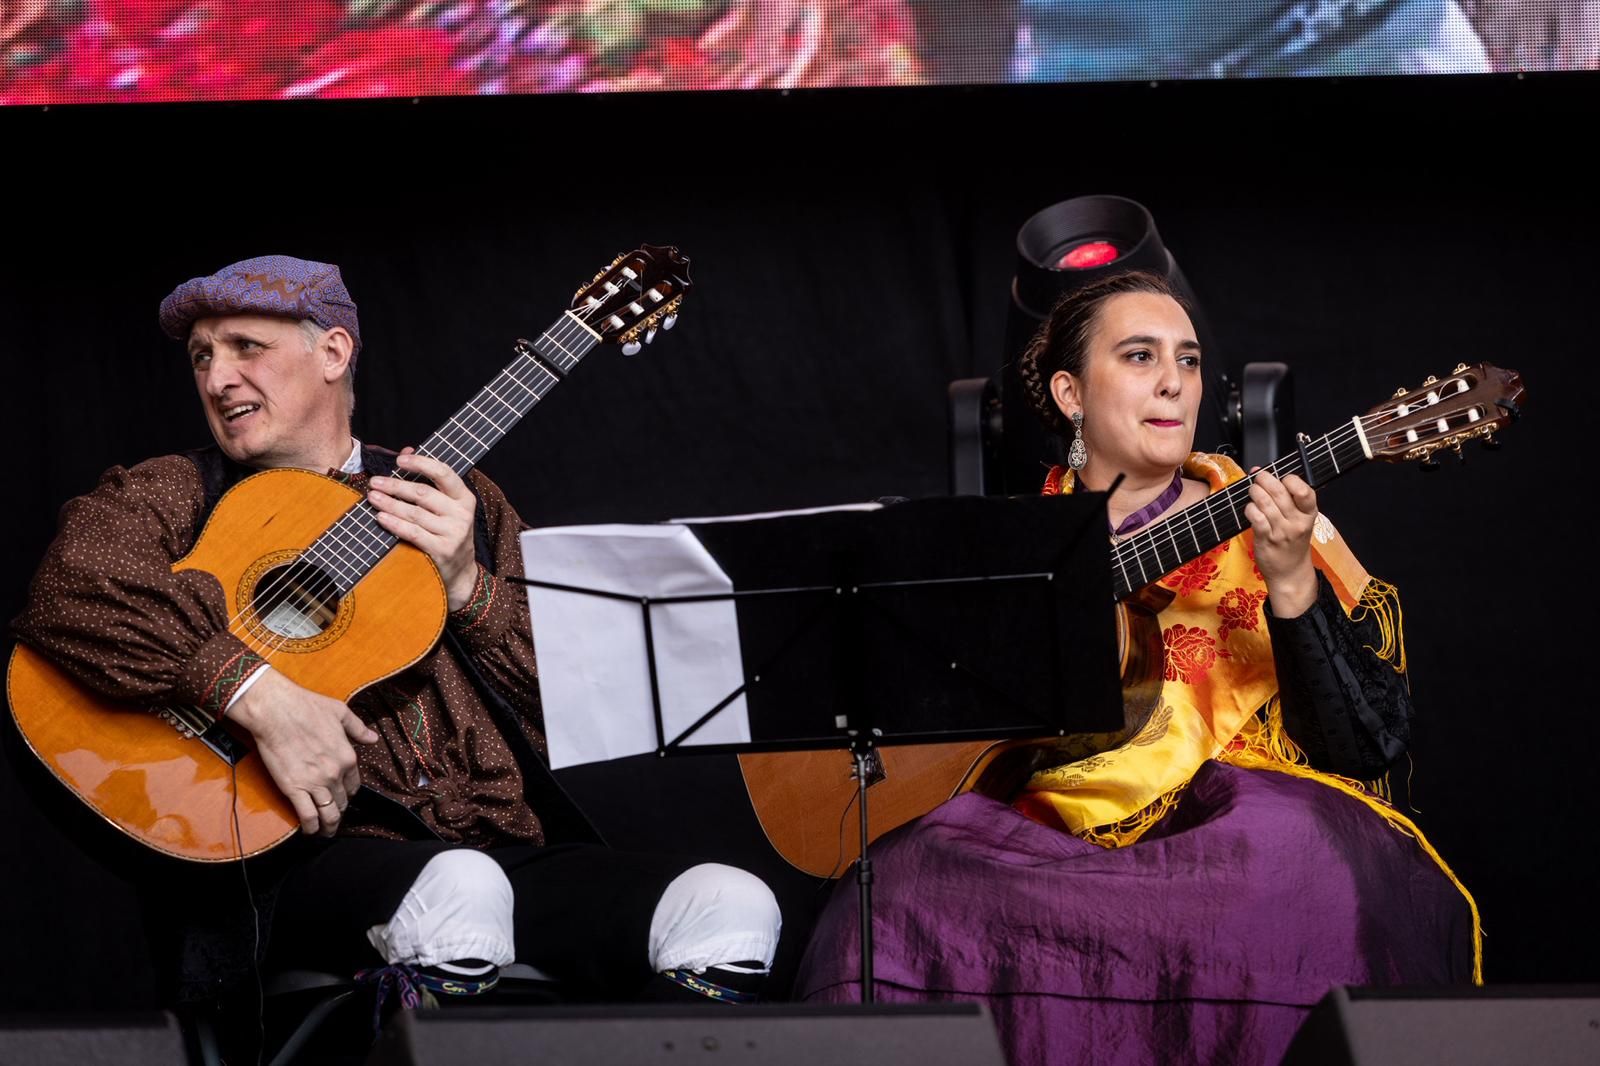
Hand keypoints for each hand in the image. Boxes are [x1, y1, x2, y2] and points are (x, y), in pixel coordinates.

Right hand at [227, 669, 379, 835]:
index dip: (349, 793)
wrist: (276, 711)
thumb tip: (372, 738)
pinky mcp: (294, 789)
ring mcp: (315, 783)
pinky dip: (311, 827)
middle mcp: (335, 773)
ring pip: (328, 813)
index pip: (354, 784)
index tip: (344, 796)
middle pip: (342, 801)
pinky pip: (307, 816)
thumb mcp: (341, 712)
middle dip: (340, 810)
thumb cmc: (306, 707)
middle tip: (334, 815)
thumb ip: (358, 728)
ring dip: (329, 826)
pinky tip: (310, 831)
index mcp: (347, 756)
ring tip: (326, 831)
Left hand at [368, 448, 479, 610]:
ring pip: (415, 513)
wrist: (461, 571)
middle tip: (375, 482)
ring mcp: (454, 533)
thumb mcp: (446, 505)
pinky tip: (381, 517)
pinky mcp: (443, 550)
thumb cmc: (447, 531)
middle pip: (423, 494)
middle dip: (395, 486)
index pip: (444, 473)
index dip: (421, 463)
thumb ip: (429, 479)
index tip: (399, 460)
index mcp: (464, 497)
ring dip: (390, 504)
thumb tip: (407, 449)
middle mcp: (461, 514)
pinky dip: (395, 524)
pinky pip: (413, 533)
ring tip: (373, 497)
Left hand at [1244, 468, 1317, 617]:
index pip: (1304, 490)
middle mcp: (1297, 522)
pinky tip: (1251, 509)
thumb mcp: (1298, 519)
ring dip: (1254, 492)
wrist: (1290, 572)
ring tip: (1253, 492)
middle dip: (1265, 480)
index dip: (1290, 479)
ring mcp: (1282, 531)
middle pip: (1279, 492)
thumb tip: (1260, 471)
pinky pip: (1255, 517)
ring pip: (1264, 502)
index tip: (1281, 478)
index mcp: (1309, 513)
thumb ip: (1284, 497)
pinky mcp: (1266, 539)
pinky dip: (1250, 509)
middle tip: (1259, 479)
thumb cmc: (1292, 541)